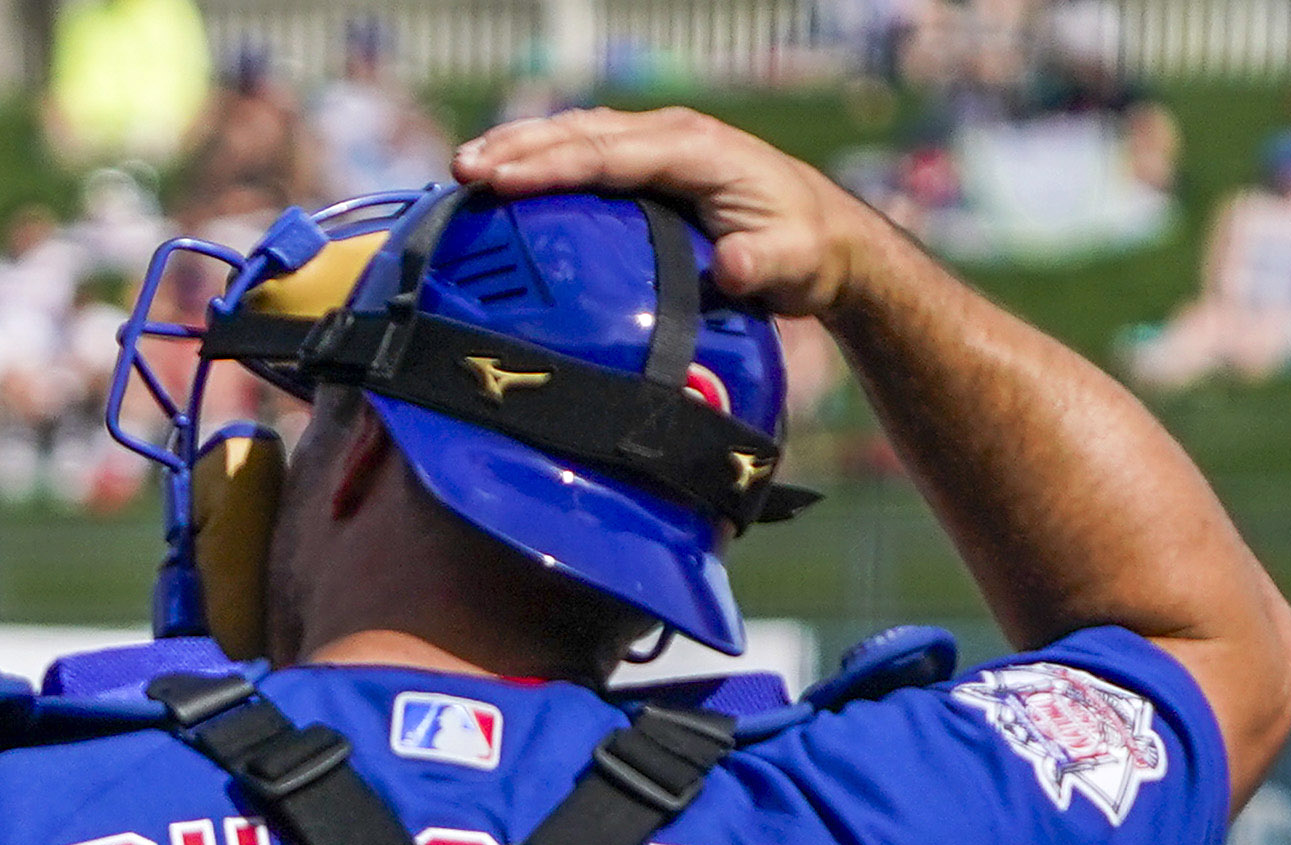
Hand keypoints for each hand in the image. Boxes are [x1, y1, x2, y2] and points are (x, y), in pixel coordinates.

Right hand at [453, 108, 871, 317]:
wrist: (827, 239)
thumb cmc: (806, 251)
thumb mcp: (795, 264)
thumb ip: (766, 265)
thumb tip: (735, 266)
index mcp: (698, 151)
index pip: (609, 152)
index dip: (552, 165)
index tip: (501, 181)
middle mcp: (672, 136)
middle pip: (581, 133)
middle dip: (519, 148)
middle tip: (463, 171)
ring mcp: (658, 145)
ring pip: (576, 134)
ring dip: (520, 147)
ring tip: (464, 169)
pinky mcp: (649, 164)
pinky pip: (585, 151)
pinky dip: (541, 158)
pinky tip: (504, 177)